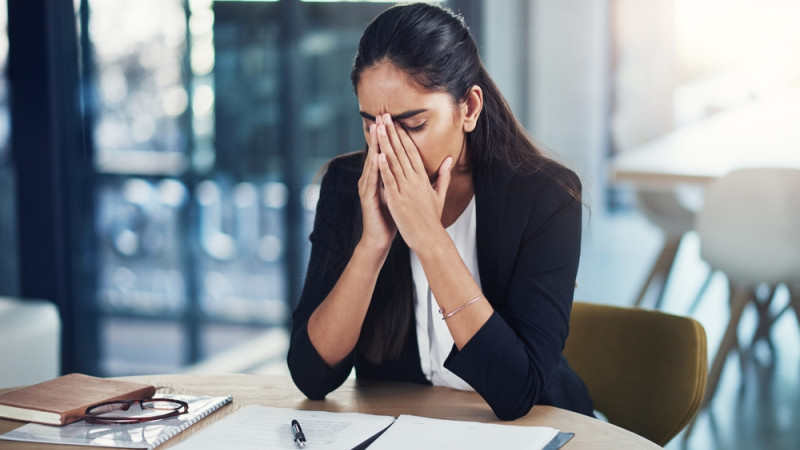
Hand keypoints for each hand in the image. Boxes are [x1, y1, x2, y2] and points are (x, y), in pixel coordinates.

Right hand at [358, 123, 396, 250]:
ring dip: (375, 146)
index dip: (389, 136)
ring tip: (377, 129)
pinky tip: (377, 157)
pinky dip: (374, 168)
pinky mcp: (367, 198)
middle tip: (382, 115)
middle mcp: (371, 179)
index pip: (385, 153)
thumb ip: (402, 178)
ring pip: (372, 163)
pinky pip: (371, 181)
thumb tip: (410, 165)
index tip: (395, 119)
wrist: (380, 238)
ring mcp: (367, 188)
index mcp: (380, 177)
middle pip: (376, 153)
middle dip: (380, 134)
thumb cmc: (390, 216)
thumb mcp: (397, 193)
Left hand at [375, 114, 452, 250]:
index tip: (396, 122)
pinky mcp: (397, 200)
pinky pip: (390, 181)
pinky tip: (378, 154)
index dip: (403, 135)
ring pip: (394, 162)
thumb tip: (449, 159)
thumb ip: (443, 175)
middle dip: (392, 132)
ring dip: (385, 143)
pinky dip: (384, 167)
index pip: (412, 151)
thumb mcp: (440, 194)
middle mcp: (415, 180)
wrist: (429, 237)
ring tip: (379, 127)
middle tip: (384, 115)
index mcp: (423, 178)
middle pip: (402, 151)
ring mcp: (406, 190)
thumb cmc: (432, 218)